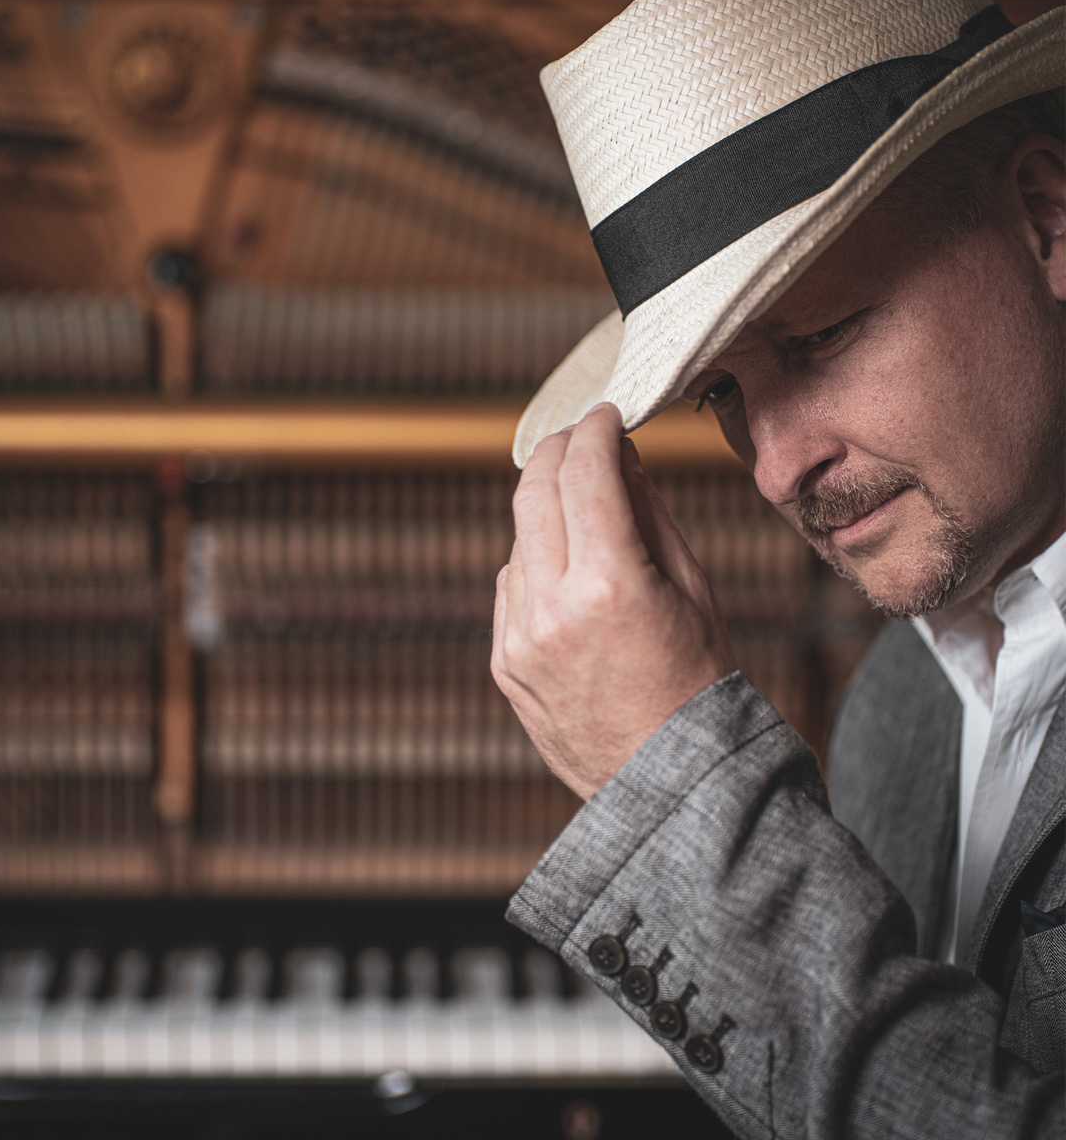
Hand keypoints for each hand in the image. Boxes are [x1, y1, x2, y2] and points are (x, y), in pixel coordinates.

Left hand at [491, 403, 733, 799]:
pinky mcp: (502, 662)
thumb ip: (648, 513)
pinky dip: (536, 563)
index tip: (606, 417)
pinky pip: (510, 587)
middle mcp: (550, 609)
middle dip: (557, 451)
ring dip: (548, 511)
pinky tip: (571, 577)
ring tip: (589, 517)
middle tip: (581, 437)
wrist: (667, 782)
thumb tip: (620, 457)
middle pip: (533, 492)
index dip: (595, 431)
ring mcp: (517, 639)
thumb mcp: (693, 589)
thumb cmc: (698, 685)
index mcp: (609, 586)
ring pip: (518, 538)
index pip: (585, 473)